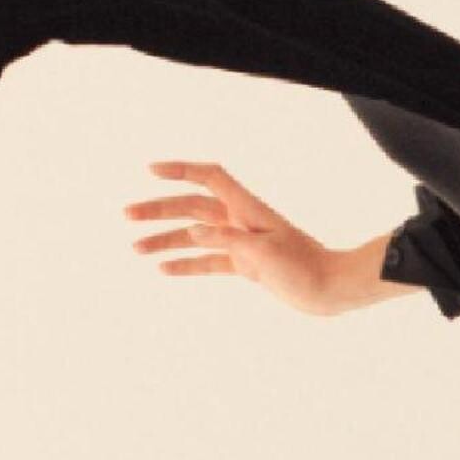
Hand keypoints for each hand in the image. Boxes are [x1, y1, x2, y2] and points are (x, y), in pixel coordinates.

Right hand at [123, 158, 352, 315]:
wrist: (332, 289)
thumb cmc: (305, 269)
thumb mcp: (265, 255)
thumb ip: (228, 241)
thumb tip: (193, 233)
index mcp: (247, 209)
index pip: (210, 178)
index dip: (181, 170)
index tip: (151, 171)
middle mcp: (241, 221)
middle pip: (192, 207)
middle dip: (159, 210)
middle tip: (127, 216)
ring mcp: (242, 243)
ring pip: (195, 236)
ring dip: (166, 239)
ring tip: (136, 248)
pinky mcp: (245, 266)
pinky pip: (209, 261)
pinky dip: (187, 264)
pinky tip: (164, 268)